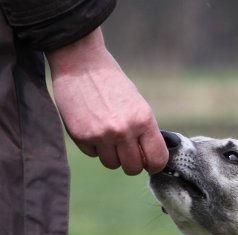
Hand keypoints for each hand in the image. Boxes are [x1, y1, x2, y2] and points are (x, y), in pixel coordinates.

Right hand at [46, 28, 167, 174]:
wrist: (80, 63)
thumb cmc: (112, 83)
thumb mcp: (138, 105)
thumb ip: (144, 132)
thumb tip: (150, 158)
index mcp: (143, 120)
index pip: (157, 159)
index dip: (154, 164)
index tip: (149, 161)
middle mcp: (123, 130)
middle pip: (133, 168)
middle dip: (131, 162)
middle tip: (127, 150)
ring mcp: (101, 135)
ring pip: (112, 164)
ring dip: (111, 155)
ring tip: (108, 135)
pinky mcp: (80, 136)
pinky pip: (93, 155)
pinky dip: (94, 146)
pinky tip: (92, 127)